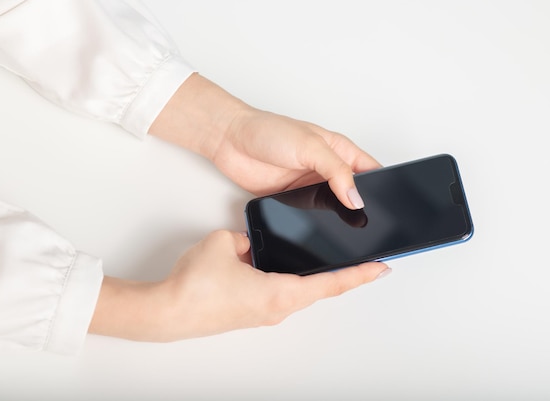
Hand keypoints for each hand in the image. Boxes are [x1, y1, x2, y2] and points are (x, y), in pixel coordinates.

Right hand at [89, 230, 389, 341]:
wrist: (167, 311)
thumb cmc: (195, 285)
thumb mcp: (226, 242)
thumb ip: (249, 237)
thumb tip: (254, 241)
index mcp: (280, 292)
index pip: (331, 282)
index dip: (360, 274)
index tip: (382, 266)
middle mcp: (278, 308)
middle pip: (322, 290)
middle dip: (346, 275)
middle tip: (366, 261)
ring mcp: (265, 313)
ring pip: (303, 293)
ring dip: (321, 280)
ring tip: (334, 262)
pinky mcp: (252, 314)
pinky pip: (283, 295)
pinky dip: (297, 282)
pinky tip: (291, 269)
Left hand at [149, 73, 380, 208]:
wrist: (230, 141)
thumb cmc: (268, 131)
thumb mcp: (310, 146)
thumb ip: (336, 171)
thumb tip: (356, 197)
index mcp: (340, 151)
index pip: (372, 171)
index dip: (384, 187)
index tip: (391, 204)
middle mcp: (328, 170)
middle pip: (356, 194)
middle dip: (364, 208)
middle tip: (371, 225)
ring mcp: (311, 186)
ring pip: (335, 209)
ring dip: (340, 219)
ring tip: (349, 232)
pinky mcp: (293, 200)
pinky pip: (312, 217)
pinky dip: (317, 224)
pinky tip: (322, 230)